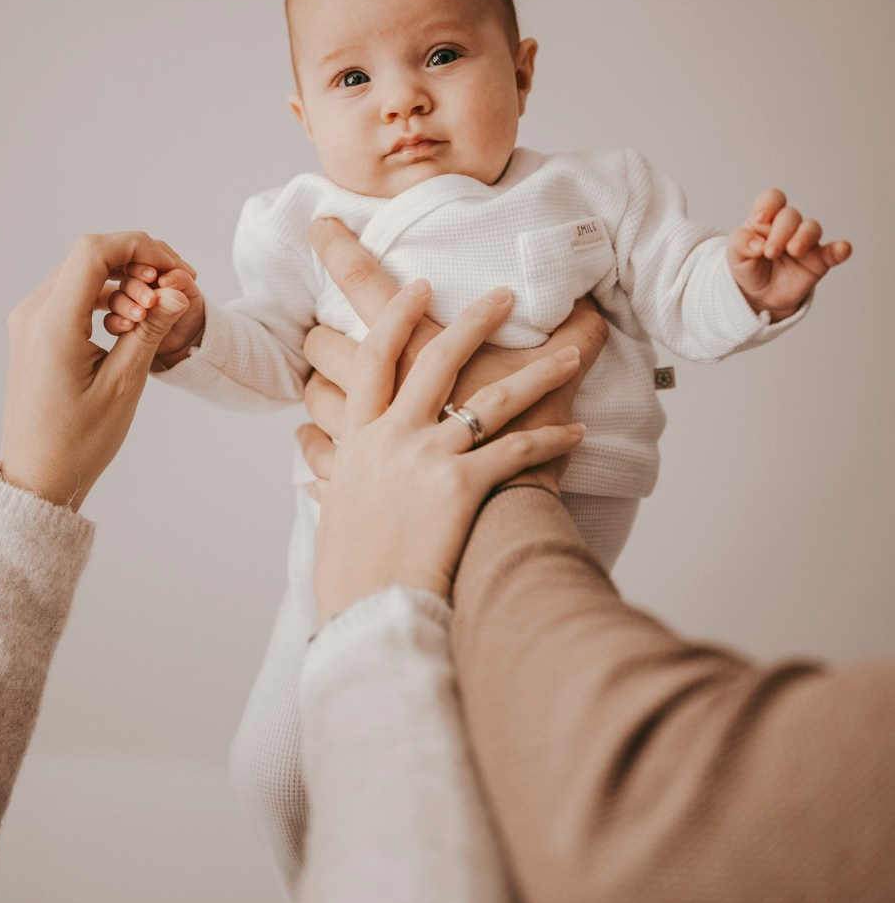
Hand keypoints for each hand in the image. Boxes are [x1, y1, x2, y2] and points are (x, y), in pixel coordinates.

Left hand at [0, 233, 193, 509]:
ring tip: (155, 312)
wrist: (38, 477)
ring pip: (83, 274)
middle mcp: (33, 313)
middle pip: (90, 257)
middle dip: (139, 264)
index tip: (176, 270)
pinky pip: (74, 296)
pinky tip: (131, 321)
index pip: (95, 252)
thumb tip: (177, 291)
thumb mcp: (124, 385)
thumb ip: (149, 330)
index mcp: (52, 324)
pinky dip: (107, 298)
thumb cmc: (78, 441)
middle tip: (176, 290)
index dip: (142, 249)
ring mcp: (30, 321)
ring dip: (125, 282)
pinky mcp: (35, 332)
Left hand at [300, 218, 607, 494]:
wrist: (504, 526)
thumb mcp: (554, 384)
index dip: (340, 248)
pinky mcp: (359, 479)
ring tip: (322, 386)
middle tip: (324, 333)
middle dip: (322, 335)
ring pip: (317, 398)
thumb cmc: (528, 451)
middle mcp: (381, 389)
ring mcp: (364, 436)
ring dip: (317, 390)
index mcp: (419, 353)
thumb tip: (597, 304)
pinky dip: (313, 446)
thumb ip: (574, 336)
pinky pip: (319, 454)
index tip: (318, 223)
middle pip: (328, 344)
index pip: (368, 284)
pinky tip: (312, 445)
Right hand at [310, 280, 586, 620]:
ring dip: (536, 373)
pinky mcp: (460, 488)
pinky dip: (552, 440)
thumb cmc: (351, 574)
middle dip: (473, 321)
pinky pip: (516, 452)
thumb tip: (325, 475)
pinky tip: (577, 432)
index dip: (397, 319)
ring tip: (567, 354)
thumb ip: (336, 481)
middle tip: (501, 295)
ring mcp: (426, 458)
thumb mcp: (335, 514)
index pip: (375, 359)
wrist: (368, 613)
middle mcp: (391, 437)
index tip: (417, 289)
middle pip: (436, 359)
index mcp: (358, 439)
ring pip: (490, 400)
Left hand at [727, 189, 851, 320]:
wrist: (759, 296)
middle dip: (780, 232)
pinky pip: (832, 252)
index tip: (759, 219)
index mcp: (765, 219)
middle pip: (790, 215)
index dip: (768, 205)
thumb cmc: (747, 267)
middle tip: (770, 252)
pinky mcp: (818, 261)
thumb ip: (740, 243)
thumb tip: (757, 244)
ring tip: (794, 251)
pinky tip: (843, 248)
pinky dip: (839, 249)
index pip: (773, 199)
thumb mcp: (734, 255)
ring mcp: (805, 242)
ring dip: (804, 236)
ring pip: (811, 228)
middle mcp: (787, 226)